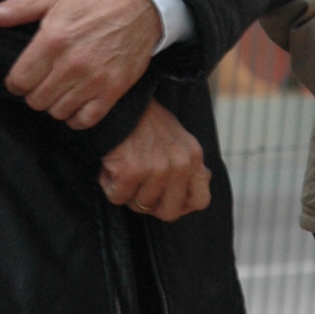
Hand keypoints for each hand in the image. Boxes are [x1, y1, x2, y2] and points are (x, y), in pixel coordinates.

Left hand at [0, 0, 161, 128]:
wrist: (140, 8)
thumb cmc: (93, 1)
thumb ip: (17, 8)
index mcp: (52, 39)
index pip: (19, 81)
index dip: (17, 81)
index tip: (24, 76)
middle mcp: (72, 63)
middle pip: (36, 100)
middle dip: (35, 93)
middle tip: (44, 81)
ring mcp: (94, 79)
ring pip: (58, 112)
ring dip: (56, 104)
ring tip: (61, 89)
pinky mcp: (113, 91)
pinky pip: (84, 120)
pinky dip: (77, 117)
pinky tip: (77, 102)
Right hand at [98, 100, 210, 221]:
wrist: (119, 101)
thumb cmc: (146, 120)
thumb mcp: (178, 138)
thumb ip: (189, 162)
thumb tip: (205, 178)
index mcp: (193, 157)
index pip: (200, 200)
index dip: (182, 205)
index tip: (166, 199)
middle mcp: (180, 165)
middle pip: (170, 212)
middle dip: (152, 206)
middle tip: (139, 189)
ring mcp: (156, 170)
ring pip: (140, 205)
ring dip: (128, 192)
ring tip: (123, 167)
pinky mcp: (130, 172)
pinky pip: (117, 197)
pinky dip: (109, 185)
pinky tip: (111, 166)